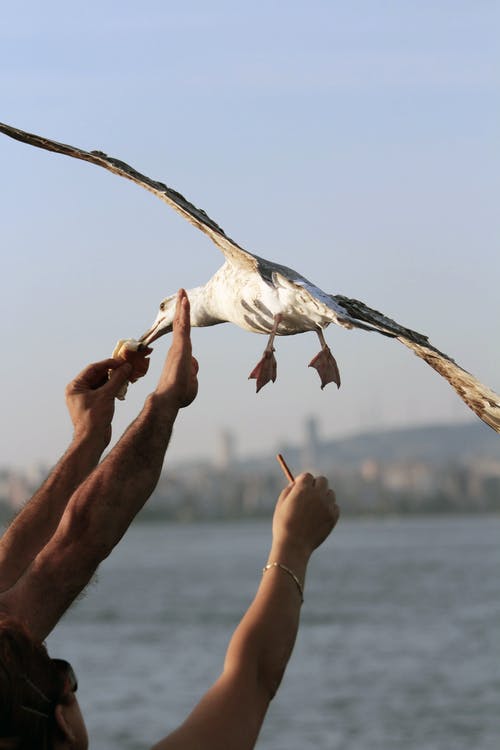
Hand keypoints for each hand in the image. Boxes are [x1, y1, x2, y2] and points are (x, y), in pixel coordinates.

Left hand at [65, 358, 132, 446]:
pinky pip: (104, 392)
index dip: (108, 363)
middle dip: (112, 372)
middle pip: (98, 375)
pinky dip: (113, 389)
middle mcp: (79, 391)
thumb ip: (117, 379)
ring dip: (114, 380)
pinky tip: (123, 387)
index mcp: (76, 386)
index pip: (93, 369)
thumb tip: (126, 366)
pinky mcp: (94, 405)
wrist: (92, 440)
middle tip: (126, 367)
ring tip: (127, 376)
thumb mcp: (106, 395)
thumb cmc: (94, 417)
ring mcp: (86, 398)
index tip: (121, 360)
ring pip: (102, 384)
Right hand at [155, 289, 198, 407]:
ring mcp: (178, 347)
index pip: (183, 335)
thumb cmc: (179, 395)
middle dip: (181, 309)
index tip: (183, 312)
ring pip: (181, 322)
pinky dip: (184, 313)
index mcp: (180, 355)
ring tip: (183, 292)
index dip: (183, 322)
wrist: (169, 400)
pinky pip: (182, 326)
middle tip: (182, 294)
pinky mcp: (180, 347)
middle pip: (180, 324)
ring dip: (182, 307)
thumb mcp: (191, 382)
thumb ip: (193, 371)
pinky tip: (185, 301)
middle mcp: (177, 348)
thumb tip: (193, 364)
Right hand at [272, 473, 338, 559]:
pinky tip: (320, 517)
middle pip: (322, 480)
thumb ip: (290, 489)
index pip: (308, 476)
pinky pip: (335, 506)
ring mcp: (327, 505)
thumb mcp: (281, 504)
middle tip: (310, 495)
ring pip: (330, 493)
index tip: (301, 487)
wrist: (294, 545)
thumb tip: (298, 482)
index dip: (304, 481)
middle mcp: (317, 494)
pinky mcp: (333, 516)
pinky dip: (329, 509)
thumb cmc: (284, 524)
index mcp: (303, 489)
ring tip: (314, 508)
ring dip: (324, 496)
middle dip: (316, 485)